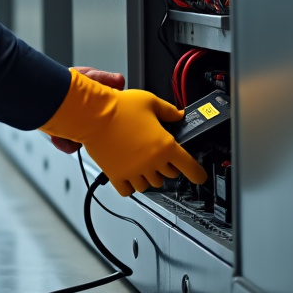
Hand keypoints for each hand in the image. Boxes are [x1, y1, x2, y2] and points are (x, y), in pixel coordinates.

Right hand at [40, 69, 208, 196]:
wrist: (93, 114)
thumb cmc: (119, 107)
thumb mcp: (150, 101)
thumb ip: (168, 111)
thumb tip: (178, 115)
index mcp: (165, 145)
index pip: (190, 167)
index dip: (198, 174)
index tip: (199, 177)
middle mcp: (151, 162)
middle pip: (168, 175)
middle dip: (167, 166)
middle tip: (159, 155)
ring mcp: (134, 171)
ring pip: (149, 185)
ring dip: (149, 177)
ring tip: (143, 163)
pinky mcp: (116, 175)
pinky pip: (128, 190)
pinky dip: (131, 186)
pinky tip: (130, 175)